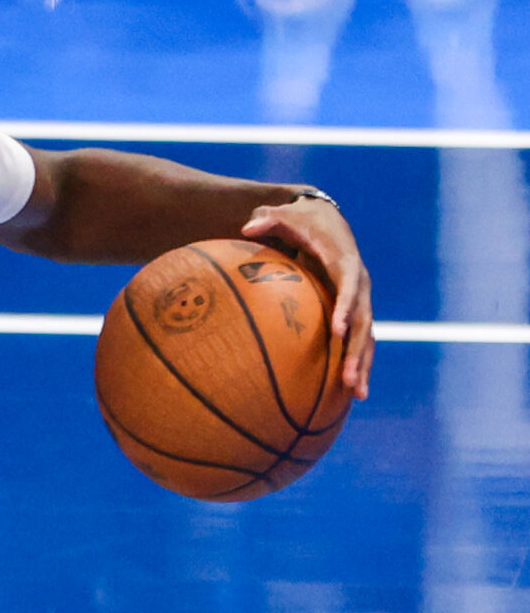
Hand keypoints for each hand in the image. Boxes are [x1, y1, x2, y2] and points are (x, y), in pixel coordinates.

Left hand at [241, 188, 372, 400]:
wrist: (329, 222)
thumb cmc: (303, 221)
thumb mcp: (287, 215)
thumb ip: (269, 219)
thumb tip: (247, 225)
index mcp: (345, 263)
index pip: (350, 287)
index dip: (346, 307)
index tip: (338, 331)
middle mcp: (360, 285)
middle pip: (364, 322)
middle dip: (358, 351)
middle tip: (349, 379)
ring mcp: (360, 301)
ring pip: (366, 337)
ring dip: (363, 366)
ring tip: (358, 396)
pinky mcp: (354, 312)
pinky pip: (357, 341)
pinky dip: (355, 363)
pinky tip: (348, 394)